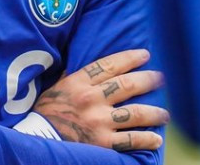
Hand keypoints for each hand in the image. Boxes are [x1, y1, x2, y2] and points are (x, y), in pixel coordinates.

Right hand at [32, 49, 168, 151]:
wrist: (34, 141)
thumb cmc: (44, 113)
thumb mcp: (55, 87)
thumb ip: (73, 76)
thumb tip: (87, 59)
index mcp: (78, 82)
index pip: (109, 65)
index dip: (130, 58)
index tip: (145, 55)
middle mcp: (91, 99)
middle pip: (127, 85)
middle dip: (148, 80)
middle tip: (161, 78)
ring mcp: (98, 122)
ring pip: (135, 113)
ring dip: (154, 113)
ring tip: (164, 114)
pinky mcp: (102, 143)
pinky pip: (130, 140)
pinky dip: (146, 140)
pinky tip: (157, 139)